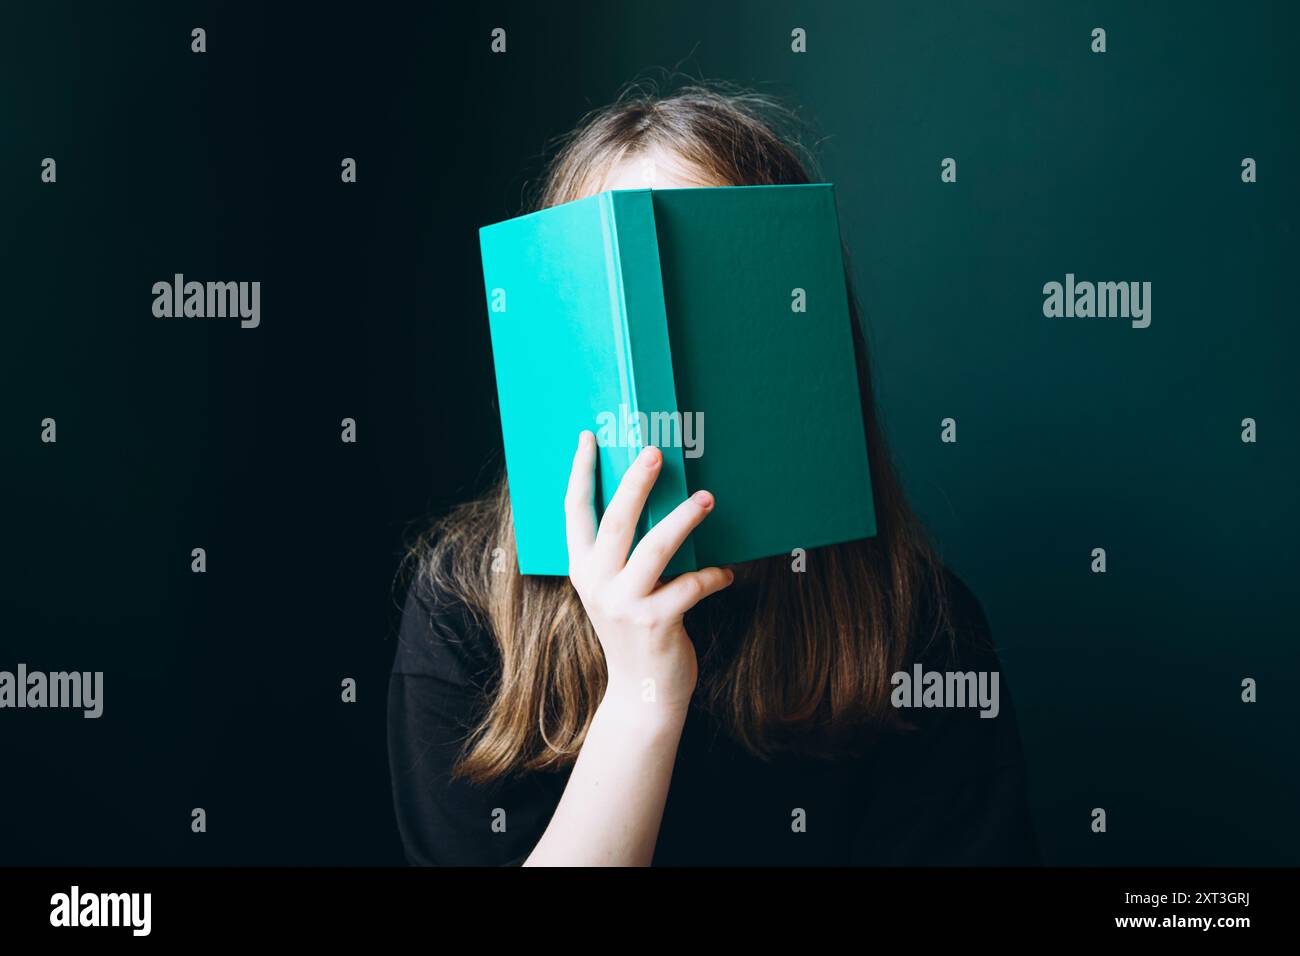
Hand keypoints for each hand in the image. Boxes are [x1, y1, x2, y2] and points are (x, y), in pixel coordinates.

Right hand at [564, 430, 733, 723]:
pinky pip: (691, 585)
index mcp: (583, 569)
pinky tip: (728, 573)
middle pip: (615, 521)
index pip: (574, 512)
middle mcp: (597, 583)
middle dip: (636, 483)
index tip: (588, 438)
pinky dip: (713, 575)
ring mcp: (624, 604)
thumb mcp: (615, 592)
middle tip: (655, 451)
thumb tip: (651, 502)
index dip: (579, 473)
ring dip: (685, 518)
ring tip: (707, 498)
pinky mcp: (655, 622)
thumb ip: (622, 556)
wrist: (642, 694)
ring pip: (656, 547)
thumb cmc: (635, 632)